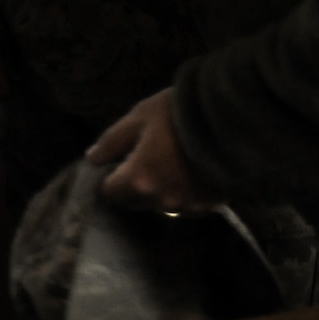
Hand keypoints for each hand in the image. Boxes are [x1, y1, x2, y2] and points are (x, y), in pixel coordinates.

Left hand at [85, 88, 217, 214]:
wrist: (226, 119)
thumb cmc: (175, 114)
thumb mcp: (137, 119)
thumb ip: (111, 142)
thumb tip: (92, 159)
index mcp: (139, 179)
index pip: (110, 193)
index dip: (106, 179)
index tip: (112, 166)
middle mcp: (161, 200)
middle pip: (134, 202)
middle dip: (130, 186)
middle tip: (137, 161)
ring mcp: (187, 205)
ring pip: (160, 205)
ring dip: (157, 191)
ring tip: (164, 166)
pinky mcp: (208, 204)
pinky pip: (185, 205)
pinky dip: (181, 193)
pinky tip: (186, 174)